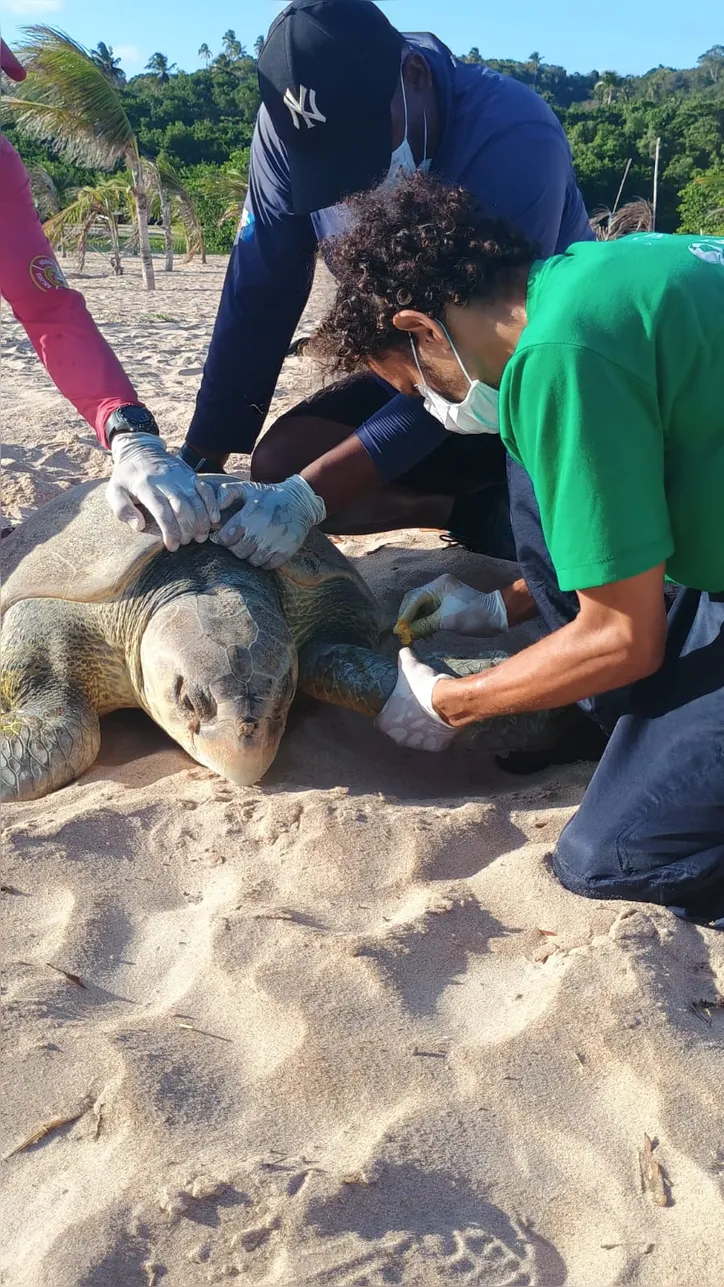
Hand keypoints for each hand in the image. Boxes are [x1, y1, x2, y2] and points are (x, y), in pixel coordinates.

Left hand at [107, 433, 219, 551]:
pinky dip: (212, 505)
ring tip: (200, 537)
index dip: (170, 531)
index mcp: (145, 486)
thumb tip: (139, 525)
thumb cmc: (126, 477)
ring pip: (196, 501)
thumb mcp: (113, 491)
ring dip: (201, 521)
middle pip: (182, 508)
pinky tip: (214, 520)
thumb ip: (122, 509)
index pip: (162, 512)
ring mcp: (181, 477)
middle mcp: (166, 481)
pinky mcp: (191, 475)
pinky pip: (205, 490)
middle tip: (187, 543)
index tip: (173, 546)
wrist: (141, 450)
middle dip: (187, 529)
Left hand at [211, 474, 325, 568]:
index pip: (225, 539)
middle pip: (238, 552)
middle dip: (237, 548)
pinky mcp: (286, 551)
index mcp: (248, 516)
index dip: (224, 539)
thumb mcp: (247, 488)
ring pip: (252, 561)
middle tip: (242, 541)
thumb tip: (214, 510)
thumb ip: (226, 493)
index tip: (229, 536)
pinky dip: (265, 561)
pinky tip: (266, 550)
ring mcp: (274, 543)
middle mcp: (260, 531)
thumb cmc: (269, 496)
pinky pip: (268, 566)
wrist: (300, 501)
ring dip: (251, 555)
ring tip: (254, 545)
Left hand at [375, 648, 456, 751]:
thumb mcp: (409, 667)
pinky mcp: (435, 747)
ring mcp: (417, 744)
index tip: (397, 705)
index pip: (380, 722)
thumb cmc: (422, 686)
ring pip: (416, 738)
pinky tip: (440, 724)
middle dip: (405, 723)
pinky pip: (434, 742)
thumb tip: (403, 650)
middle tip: (415, 709)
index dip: (388, 713)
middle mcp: (398, 738)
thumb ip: (403, 658)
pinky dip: (437, 735)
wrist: (447, 700)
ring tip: (428, 716)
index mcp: (385, 723)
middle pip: (399, 732)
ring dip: (421, 730)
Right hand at [395, 574, 507, 642]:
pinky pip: (428, 611)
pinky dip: (423, 622)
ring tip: (413, 636)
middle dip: (407, 617)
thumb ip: (424, 625)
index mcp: (438, 586)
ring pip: (420, 607)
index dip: (405, 616)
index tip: (399, 630)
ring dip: (415, 621)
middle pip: (413, 601)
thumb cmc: (475, 616)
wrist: (498, 616)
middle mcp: (438, 586)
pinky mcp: (446, 603)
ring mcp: (442, 594)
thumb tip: (406, 632)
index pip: (414, 599)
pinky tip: (423, 634)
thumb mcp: (447, 622)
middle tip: (403, 633)